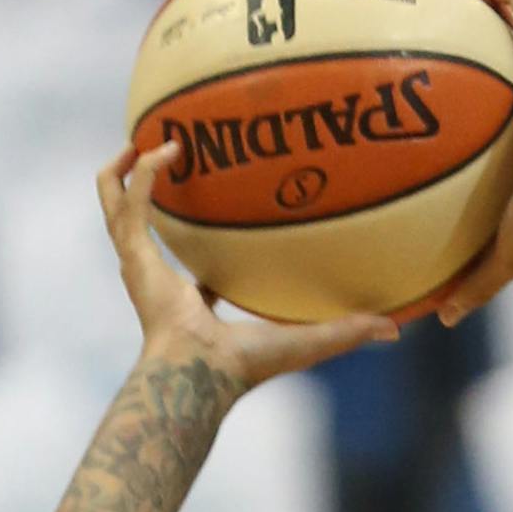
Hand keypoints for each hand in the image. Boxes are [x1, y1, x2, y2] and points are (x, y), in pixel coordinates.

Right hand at [99, 144, 396, 388]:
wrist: (203, 372)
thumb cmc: (248, 367)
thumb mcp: (307, 339)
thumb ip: (348, 331)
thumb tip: (396, 331)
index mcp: (192, 300)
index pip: (193, 271)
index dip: (202, 249)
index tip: (218, 222)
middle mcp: (160, 278)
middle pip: (140, 227)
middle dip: (144, 190)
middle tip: (164, 154)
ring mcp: (140, 264)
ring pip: (115, 204)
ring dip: (125, 170)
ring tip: (147, 139)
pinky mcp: (135, 254)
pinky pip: (131, 200)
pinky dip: (143, 172)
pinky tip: (167, 148)